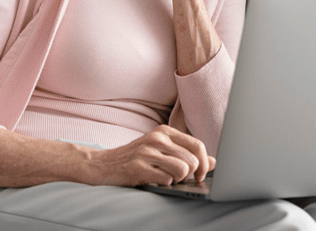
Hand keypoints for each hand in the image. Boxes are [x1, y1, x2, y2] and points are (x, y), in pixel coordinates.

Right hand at [92, 125, 214, 185]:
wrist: (102, 164)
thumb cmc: (135, 158)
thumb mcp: (161, 150)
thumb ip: (186, 153)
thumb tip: (214, 161)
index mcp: (165, 131)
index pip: (197, 145)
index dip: (205, 163)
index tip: (201, 175)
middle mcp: (157, 138)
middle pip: (192, 160)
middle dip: (190, 175)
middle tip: (181, 179)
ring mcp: (147, 152)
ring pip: (182, 169)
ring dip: (178, 180)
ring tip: (167, 178)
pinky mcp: (138, 167)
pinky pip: (166, 179)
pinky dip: (164, 184)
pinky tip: (155, 180)